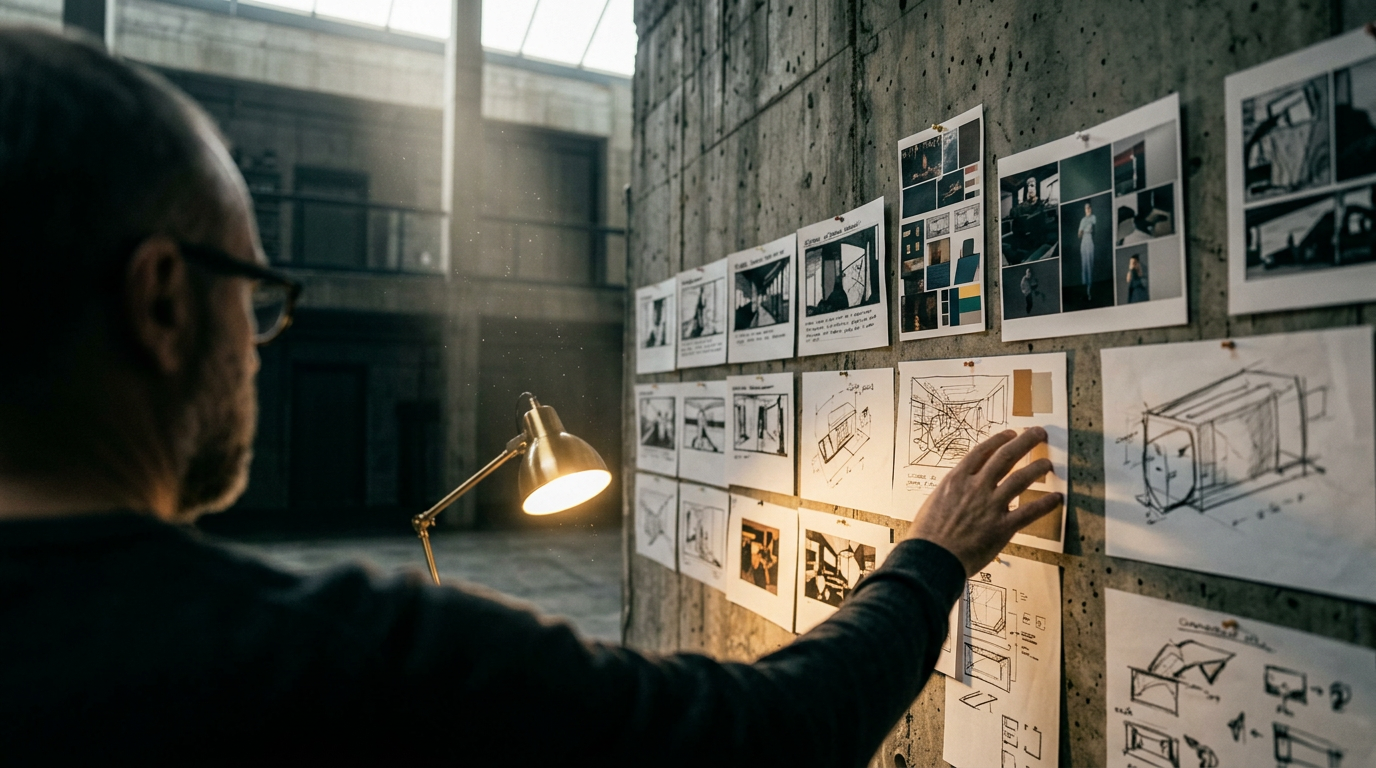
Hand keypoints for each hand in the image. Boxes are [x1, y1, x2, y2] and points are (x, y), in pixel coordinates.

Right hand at [905, 428, 1061, 575]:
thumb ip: (952, 492)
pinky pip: (1029, 512)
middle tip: (1038, 433)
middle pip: (1005, 457)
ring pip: (1020, 479)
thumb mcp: (934, 502)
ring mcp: (990, 506)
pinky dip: (1044, 504)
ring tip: (1048, 463)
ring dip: (1037, 469)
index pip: (982, 451)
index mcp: (957, 479)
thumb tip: (961, 488)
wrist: (931, 558)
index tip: (1011, 434)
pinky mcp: (1002, 527)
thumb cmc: (927, 535)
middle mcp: (976, 487)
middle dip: (1024, 442)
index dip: (999, 440)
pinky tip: (1056, 498)